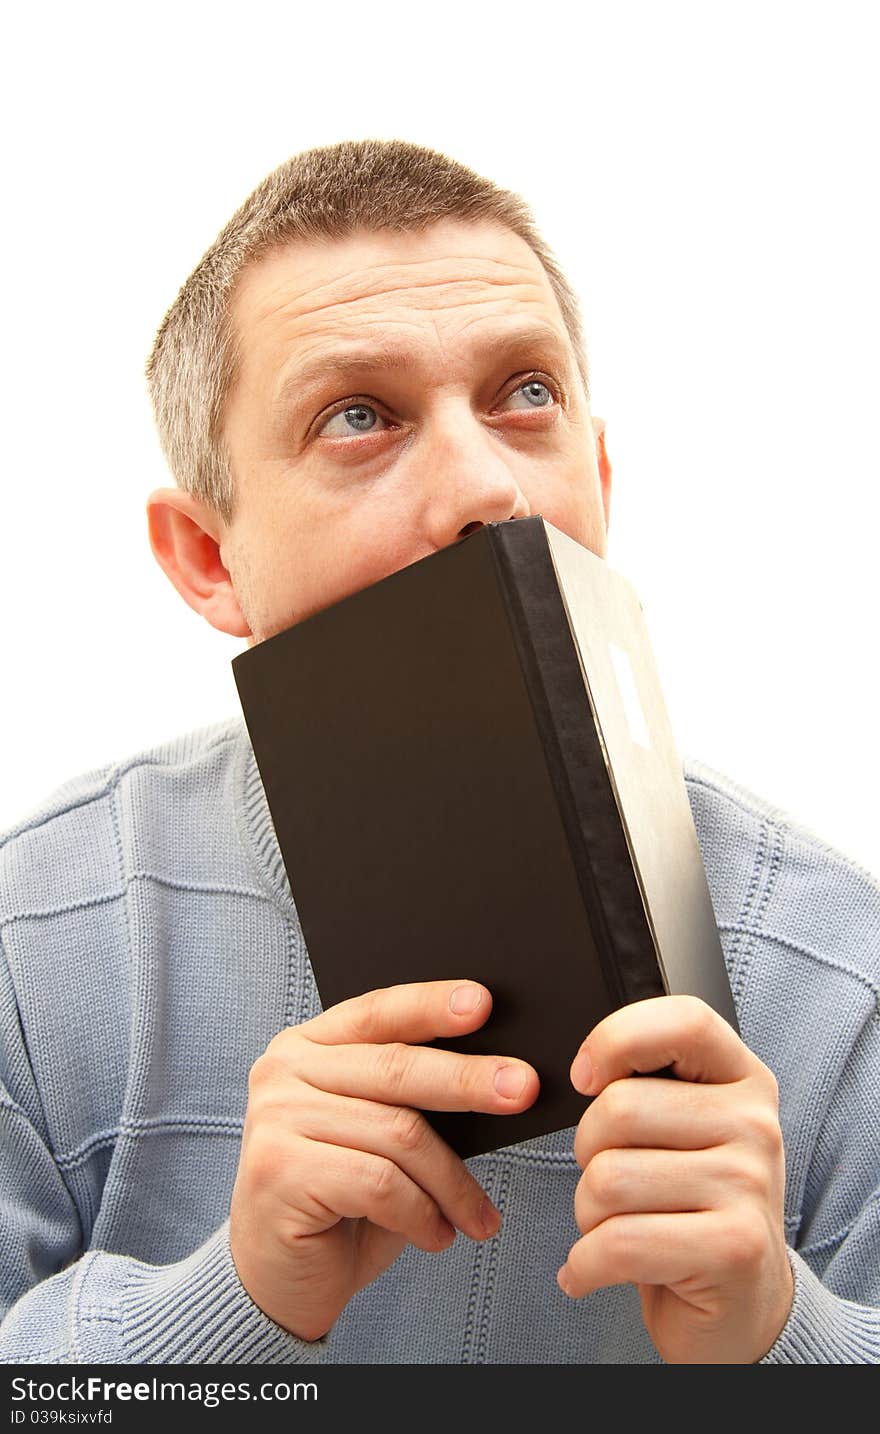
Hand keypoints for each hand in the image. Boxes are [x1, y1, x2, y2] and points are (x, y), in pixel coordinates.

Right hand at [229, 979, 538, 1340]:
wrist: (279, 1284)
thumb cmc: (344, 1205)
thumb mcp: (379, 1138)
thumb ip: (410, 1099)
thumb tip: (497, 1074)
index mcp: (308, 1046)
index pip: (378, 1012)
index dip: (431, 1004)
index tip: (483, 1001)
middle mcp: (283, 1071)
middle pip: (396, 1067)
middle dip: (468, 1080)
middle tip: (524, 1090)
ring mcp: (276, 1118)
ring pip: (399, 1132)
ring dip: (451, 1183)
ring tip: (475, 1217)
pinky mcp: (279, 1170)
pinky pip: (381, 1183)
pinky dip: (422, 1214)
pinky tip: (435, 1236)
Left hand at [558, 995, 792, 1363]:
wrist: (742, 1308)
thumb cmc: (691, 1208)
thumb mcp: (685, 1130)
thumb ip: (649, 1085)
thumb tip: (584, 1069)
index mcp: (742, 1079)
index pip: (684, 1021)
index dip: (617, 1038)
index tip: (585, 1077)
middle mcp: (755, 1125)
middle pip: (618, 1109)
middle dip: (586, 1155)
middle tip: (611, 1186)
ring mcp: (749, 1186)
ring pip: (607, 1179)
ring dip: (587, 1216)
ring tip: (617, 1230)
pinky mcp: (733, 1249)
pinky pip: (617, 1244)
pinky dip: (585, 1266)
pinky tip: (592, 1271)